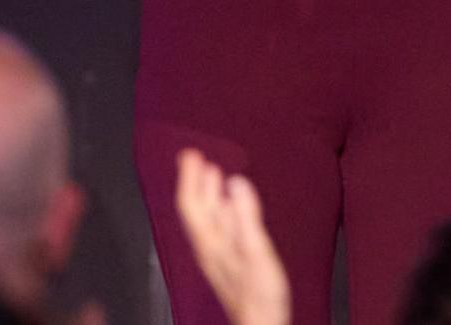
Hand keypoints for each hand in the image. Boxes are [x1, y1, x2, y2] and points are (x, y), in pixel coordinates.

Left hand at [174, 150, 289, 324]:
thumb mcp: (256, 252)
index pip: (193, 205)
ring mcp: (218, 256)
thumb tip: (235, 183)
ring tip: (211, 176)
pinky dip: (221, 210)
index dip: (190, 178)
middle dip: (195, 182)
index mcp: (212, 242)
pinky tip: (230, 209)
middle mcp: (210, 248)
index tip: (191, 154)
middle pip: (196, 210)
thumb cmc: (260, 296)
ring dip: (207, 194)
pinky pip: (218, 228)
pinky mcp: (229, 262)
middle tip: (195, 157)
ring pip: (206, 219)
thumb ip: (245, 218)